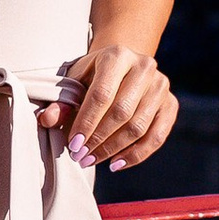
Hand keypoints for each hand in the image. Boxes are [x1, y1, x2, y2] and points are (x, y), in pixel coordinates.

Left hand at [52, 37, 176, 174]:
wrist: (122, 67)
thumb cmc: (93, 76)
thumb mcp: (75, 82)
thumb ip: (62, 101)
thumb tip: (47, 119)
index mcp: (117, 55)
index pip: (102, 94)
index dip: (87, 122)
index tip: (73, 144)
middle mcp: (144, 66)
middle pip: (122, 112)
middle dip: (99, 140)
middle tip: (80, 156)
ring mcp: (161, 85)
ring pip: (140, 127)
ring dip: (114, 150)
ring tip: (92, 160)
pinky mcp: (171, 103)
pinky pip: (157, 136)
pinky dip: (137, 155)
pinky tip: (116, 164)